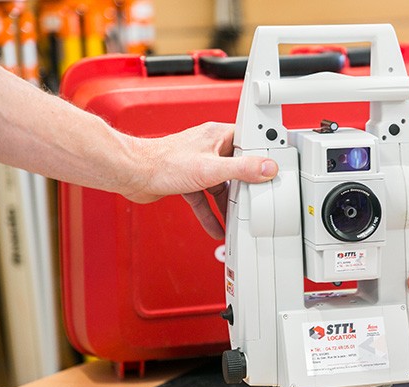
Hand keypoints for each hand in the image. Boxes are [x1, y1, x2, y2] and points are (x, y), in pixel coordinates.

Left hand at [124, 122, 277, 238]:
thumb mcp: (212, 169)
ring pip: (222, 186)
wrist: (132, 174)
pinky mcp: (188, 179)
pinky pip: (205, 197)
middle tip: (257, 201)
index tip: (275, 168)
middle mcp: (210, 147)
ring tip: (238, 221)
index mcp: (218, 135)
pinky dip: (210, 212)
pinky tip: (216, 228)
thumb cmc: (164, 163)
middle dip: (246, 188)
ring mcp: (199, 164)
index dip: (264, 154)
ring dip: (228, 205)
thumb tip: (268, 168)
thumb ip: (243, 169)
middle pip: (238, 168)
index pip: (250, 141)